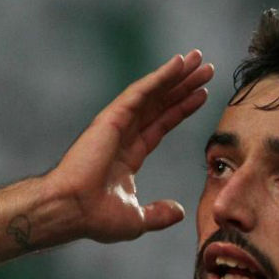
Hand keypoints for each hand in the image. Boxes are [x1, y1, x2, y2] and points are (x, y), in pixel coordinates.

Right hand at [46, 50, 213, 243]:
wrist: (72, 211)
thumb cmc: (95, 218)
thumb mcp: (136, 219)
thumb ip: (158, 214)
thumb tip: (179, 212)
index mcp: (128, 156)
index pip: (161, 125)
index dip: (181, 109)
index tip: (202, 95)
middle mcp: (123, 135)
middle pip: (160, 104)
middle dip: (183, 85)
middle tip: (206, 68)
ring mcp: (117, 124)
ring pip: (153, 93)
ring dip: (176, 75)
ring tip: (198, 58)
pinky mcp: (112, 118)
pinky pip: (141, 92)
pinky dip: (160, 77)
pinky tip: (178, 64)